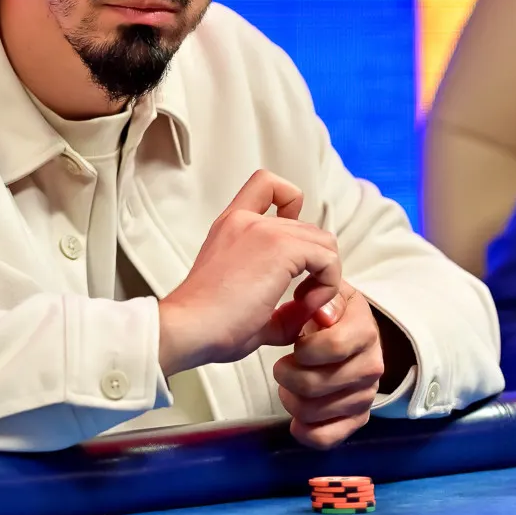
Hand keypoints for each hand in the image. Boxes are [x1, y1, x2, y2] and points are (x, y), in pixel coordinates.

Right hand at [157, 170, 341, 376]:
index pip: (267, 185)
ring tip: (302, 305)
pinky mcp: (280, 248)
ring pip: (323, 241)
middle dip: (315, 265)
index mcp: (232, 226)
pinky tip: (304, 306)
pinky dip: (327, 285)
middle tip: (300, 301)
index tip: (290, 247)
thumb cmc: (207, 325)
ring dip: (324, 275)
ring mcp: (264, 231)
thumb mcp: (244, 302)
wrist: (188, 329)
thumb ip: (279, 304)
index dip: (291, 205)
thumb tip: (306, 310)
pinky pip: (327, 259)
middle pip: (308, 227)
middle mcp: (247, 221)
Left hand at [273, 283, 383, 449]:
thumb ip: (322, 295)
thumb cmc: (328, 313)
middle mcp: (372, 364)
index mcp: (364, 329)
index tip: (296, 343)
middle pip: (315, 385)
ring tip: (287, 385)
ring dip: (291, 400)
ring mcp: (366, 394)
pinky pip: (327, 438)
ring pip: (315, 412)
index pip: (332, 347)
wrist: (348, 332)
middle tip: (282, 366)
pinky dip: (305, 431)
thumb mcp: (326, 293)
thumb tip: (322, 314)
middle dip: (287, 375)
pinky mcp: (358, 418)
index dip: (304, 349)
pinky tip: (297, 418)